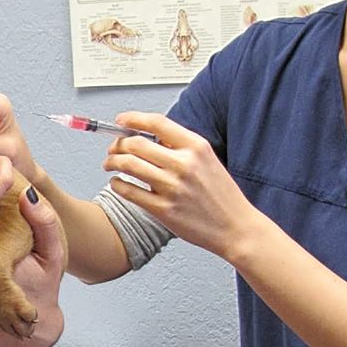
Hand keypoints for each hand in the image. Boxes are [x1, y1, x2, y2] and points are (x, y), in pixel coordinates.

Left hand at [104, 111, 257, 260]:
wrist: (236, 228)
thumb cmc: (222, 196)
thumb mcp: (208, 160)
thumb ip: (181, 147)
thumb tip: (148, 137)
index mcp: (196, 147)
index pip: (157, 123)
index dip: (133, 118)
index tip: (121, 121)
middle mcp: (183, 164)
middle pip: (135, 143)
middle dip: (117, 144)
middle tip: (113, 149)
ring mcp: (172, 187)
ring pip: (128, 164)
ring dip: (112, 162)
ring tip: (110, 164)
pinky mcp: (163, 209)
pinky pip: (129, 191)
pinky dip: (117, 184)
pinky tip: (118, 184)